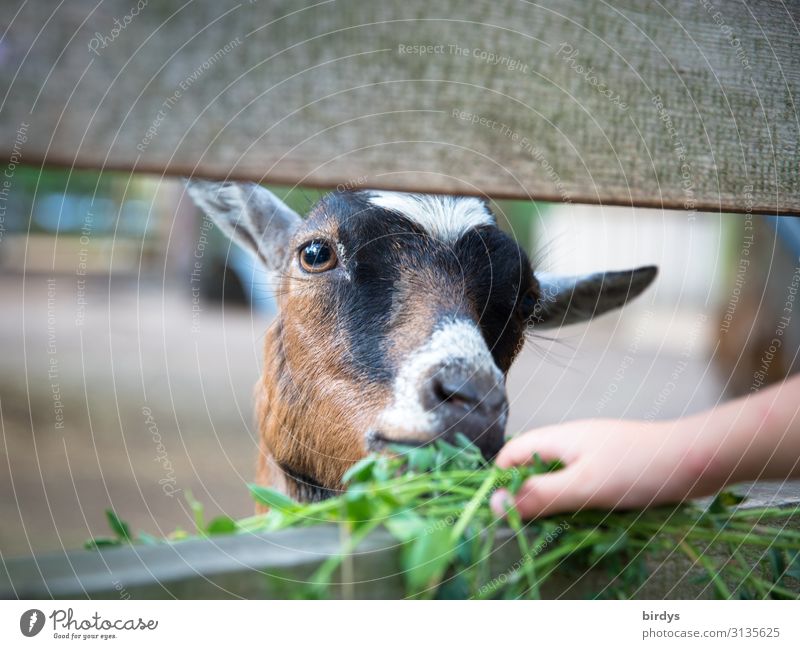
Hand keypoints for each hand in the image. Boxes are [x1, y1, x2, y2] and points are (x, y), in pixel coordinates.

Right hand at [490, 417, 724, 519]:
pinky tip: (590, 520)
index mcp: (557, 438)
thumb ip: (539, 496)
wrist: (698, 458)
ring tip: (564, 529)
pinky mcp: (611, 467)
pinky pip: (581, 485)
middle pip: (531, 468)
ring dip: (556, 504)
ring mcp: (592, 453)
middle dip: (529, 497)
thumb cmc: (639, 468)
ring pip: (557, 479)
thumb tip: (492, 505)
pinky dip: (579, 503)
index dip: (500, 483)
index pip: (510, 456)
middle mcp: (570, 442)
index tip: (504, 515)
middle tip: (536, 529)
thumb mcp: (584, 487)